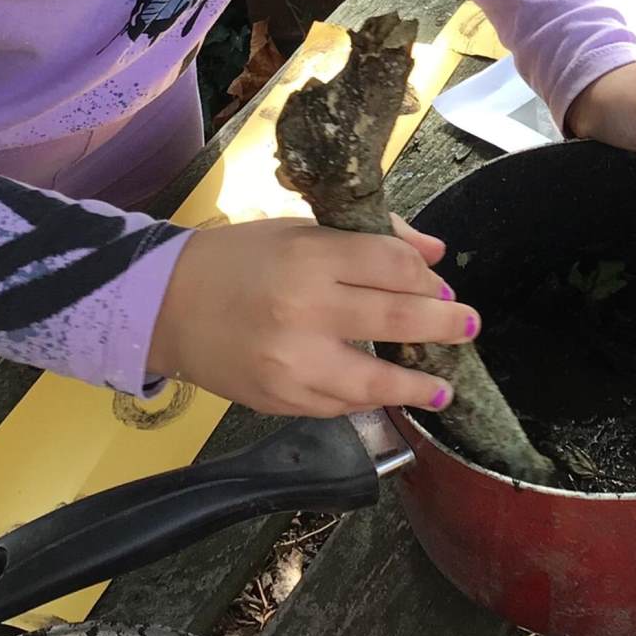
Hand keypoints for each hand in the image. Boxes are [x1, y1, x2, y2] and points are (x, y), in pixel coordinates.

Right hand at [151, 215, 476, 417]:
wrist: (166, 306)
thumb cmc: (240, 259)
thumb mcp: (301, 230)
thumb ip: (372, 239)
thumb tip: (436, 256)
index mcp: (310, 255)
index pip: (392, 263)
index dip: (427, 276)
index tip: (442, 285)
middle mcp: (305, 308)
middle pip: (397, 316)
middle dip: (445, 323)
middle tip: (469, 326)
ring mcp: (293, 361)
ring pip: (376, 378)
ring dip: (420, 384)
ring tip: (446, 387)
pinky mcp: (282, 399)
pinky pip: (342, 405)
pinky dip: (371, 400)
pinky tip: (390, 395)